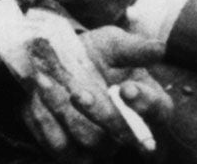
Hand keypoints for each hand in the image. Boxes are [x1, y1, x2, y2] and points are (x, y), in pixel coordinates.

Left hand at [19, 27, 169, 159]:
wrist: (54, 61)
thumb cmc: (94, 55)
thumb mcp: (112, 44)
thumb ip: (133, 48)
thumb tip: (160, 47)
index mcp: (146, 102)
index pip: (158, 111)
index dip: (145, 103)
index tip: (127, 89)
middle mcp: (127, 131)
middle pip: (122, 135)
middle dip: (101, 113)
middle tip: (79, 93)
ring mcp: (98, 145)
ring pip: (89, 140)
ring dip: (66, 112)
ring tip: (46, 83)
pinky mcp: (70, 150)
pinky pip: (60, 146)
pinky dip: (46, 121)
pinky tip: (36, 96)